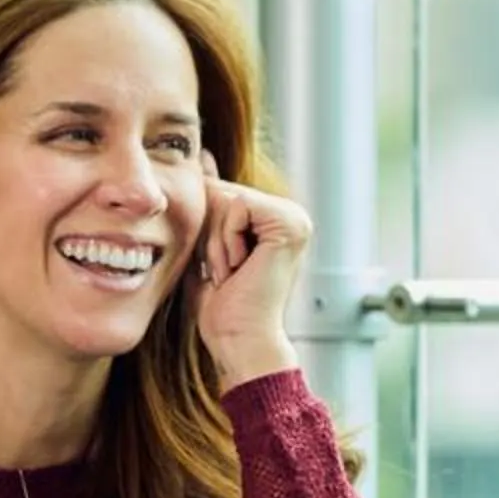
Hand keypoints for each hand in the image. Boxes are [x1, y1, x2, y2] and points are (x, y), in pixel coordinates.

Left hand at [194, 157, 307, 386]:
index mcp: (275, 220)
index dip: (206, 232)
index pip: (218, 195)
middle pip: (220, 192)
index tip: (225, 269)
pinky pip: (236, 206)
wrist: (240, 340)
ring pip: (224, 199)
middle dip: (209, 235)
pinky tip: (242, 267)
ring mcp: (295, 218)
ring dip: (216, 242)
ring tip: (234, 273)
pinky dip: (227, 241)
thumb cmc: (222, 306)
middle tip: (228, 273)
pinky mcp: (290, 223)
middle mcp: (291, 216)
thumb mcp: (209, 246)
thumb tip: (203, 157)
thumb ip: (210, 206)